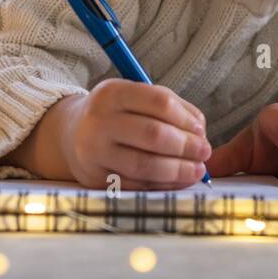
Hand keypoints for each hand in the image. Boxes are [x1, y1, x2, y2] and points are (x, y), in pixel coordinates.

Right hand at [58, 79, 210, 190]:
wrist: (73, 133)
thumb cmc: (117, 114)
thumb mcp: (136, 97)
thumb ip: (171, 107)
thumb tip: (200, 130)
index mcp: (112, 93)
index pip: (159, 102)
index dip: (186, 118)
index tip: (201, 130)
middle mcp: (99, 121)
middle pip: (153, 134)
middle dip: (186, 146)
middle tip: (204, 152)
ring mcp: (94, 152)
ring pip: (145, 165)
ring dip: (178, 170)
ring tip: (197, 170)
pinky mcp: (95, 178)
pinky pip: (136, 185)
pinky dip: (163, 185)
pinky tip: (177, 181)